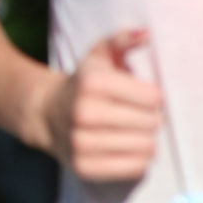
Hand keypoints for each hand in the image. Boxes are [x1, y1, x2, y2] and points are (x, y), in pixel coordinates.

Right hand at [33, 29, 163, 181]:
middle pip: (151, 123)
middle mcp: (84, 113)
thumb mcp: (99, 55)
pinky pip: (135, 168)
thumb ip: (122, 39)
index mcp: (92, 83)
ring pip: (146, 147)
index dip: (154, 97)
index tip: (145, 97)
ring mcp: (81, 143)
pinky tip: (129, 148)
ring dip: (147, 139)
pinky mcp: (84, 167)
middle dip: (152, 118)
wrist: (48, 114)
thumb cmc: (84, 82)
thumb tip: (147, 34)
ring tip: (135, 132)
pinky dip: (139, 159)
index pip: (153, 97)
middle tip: (140, 116)